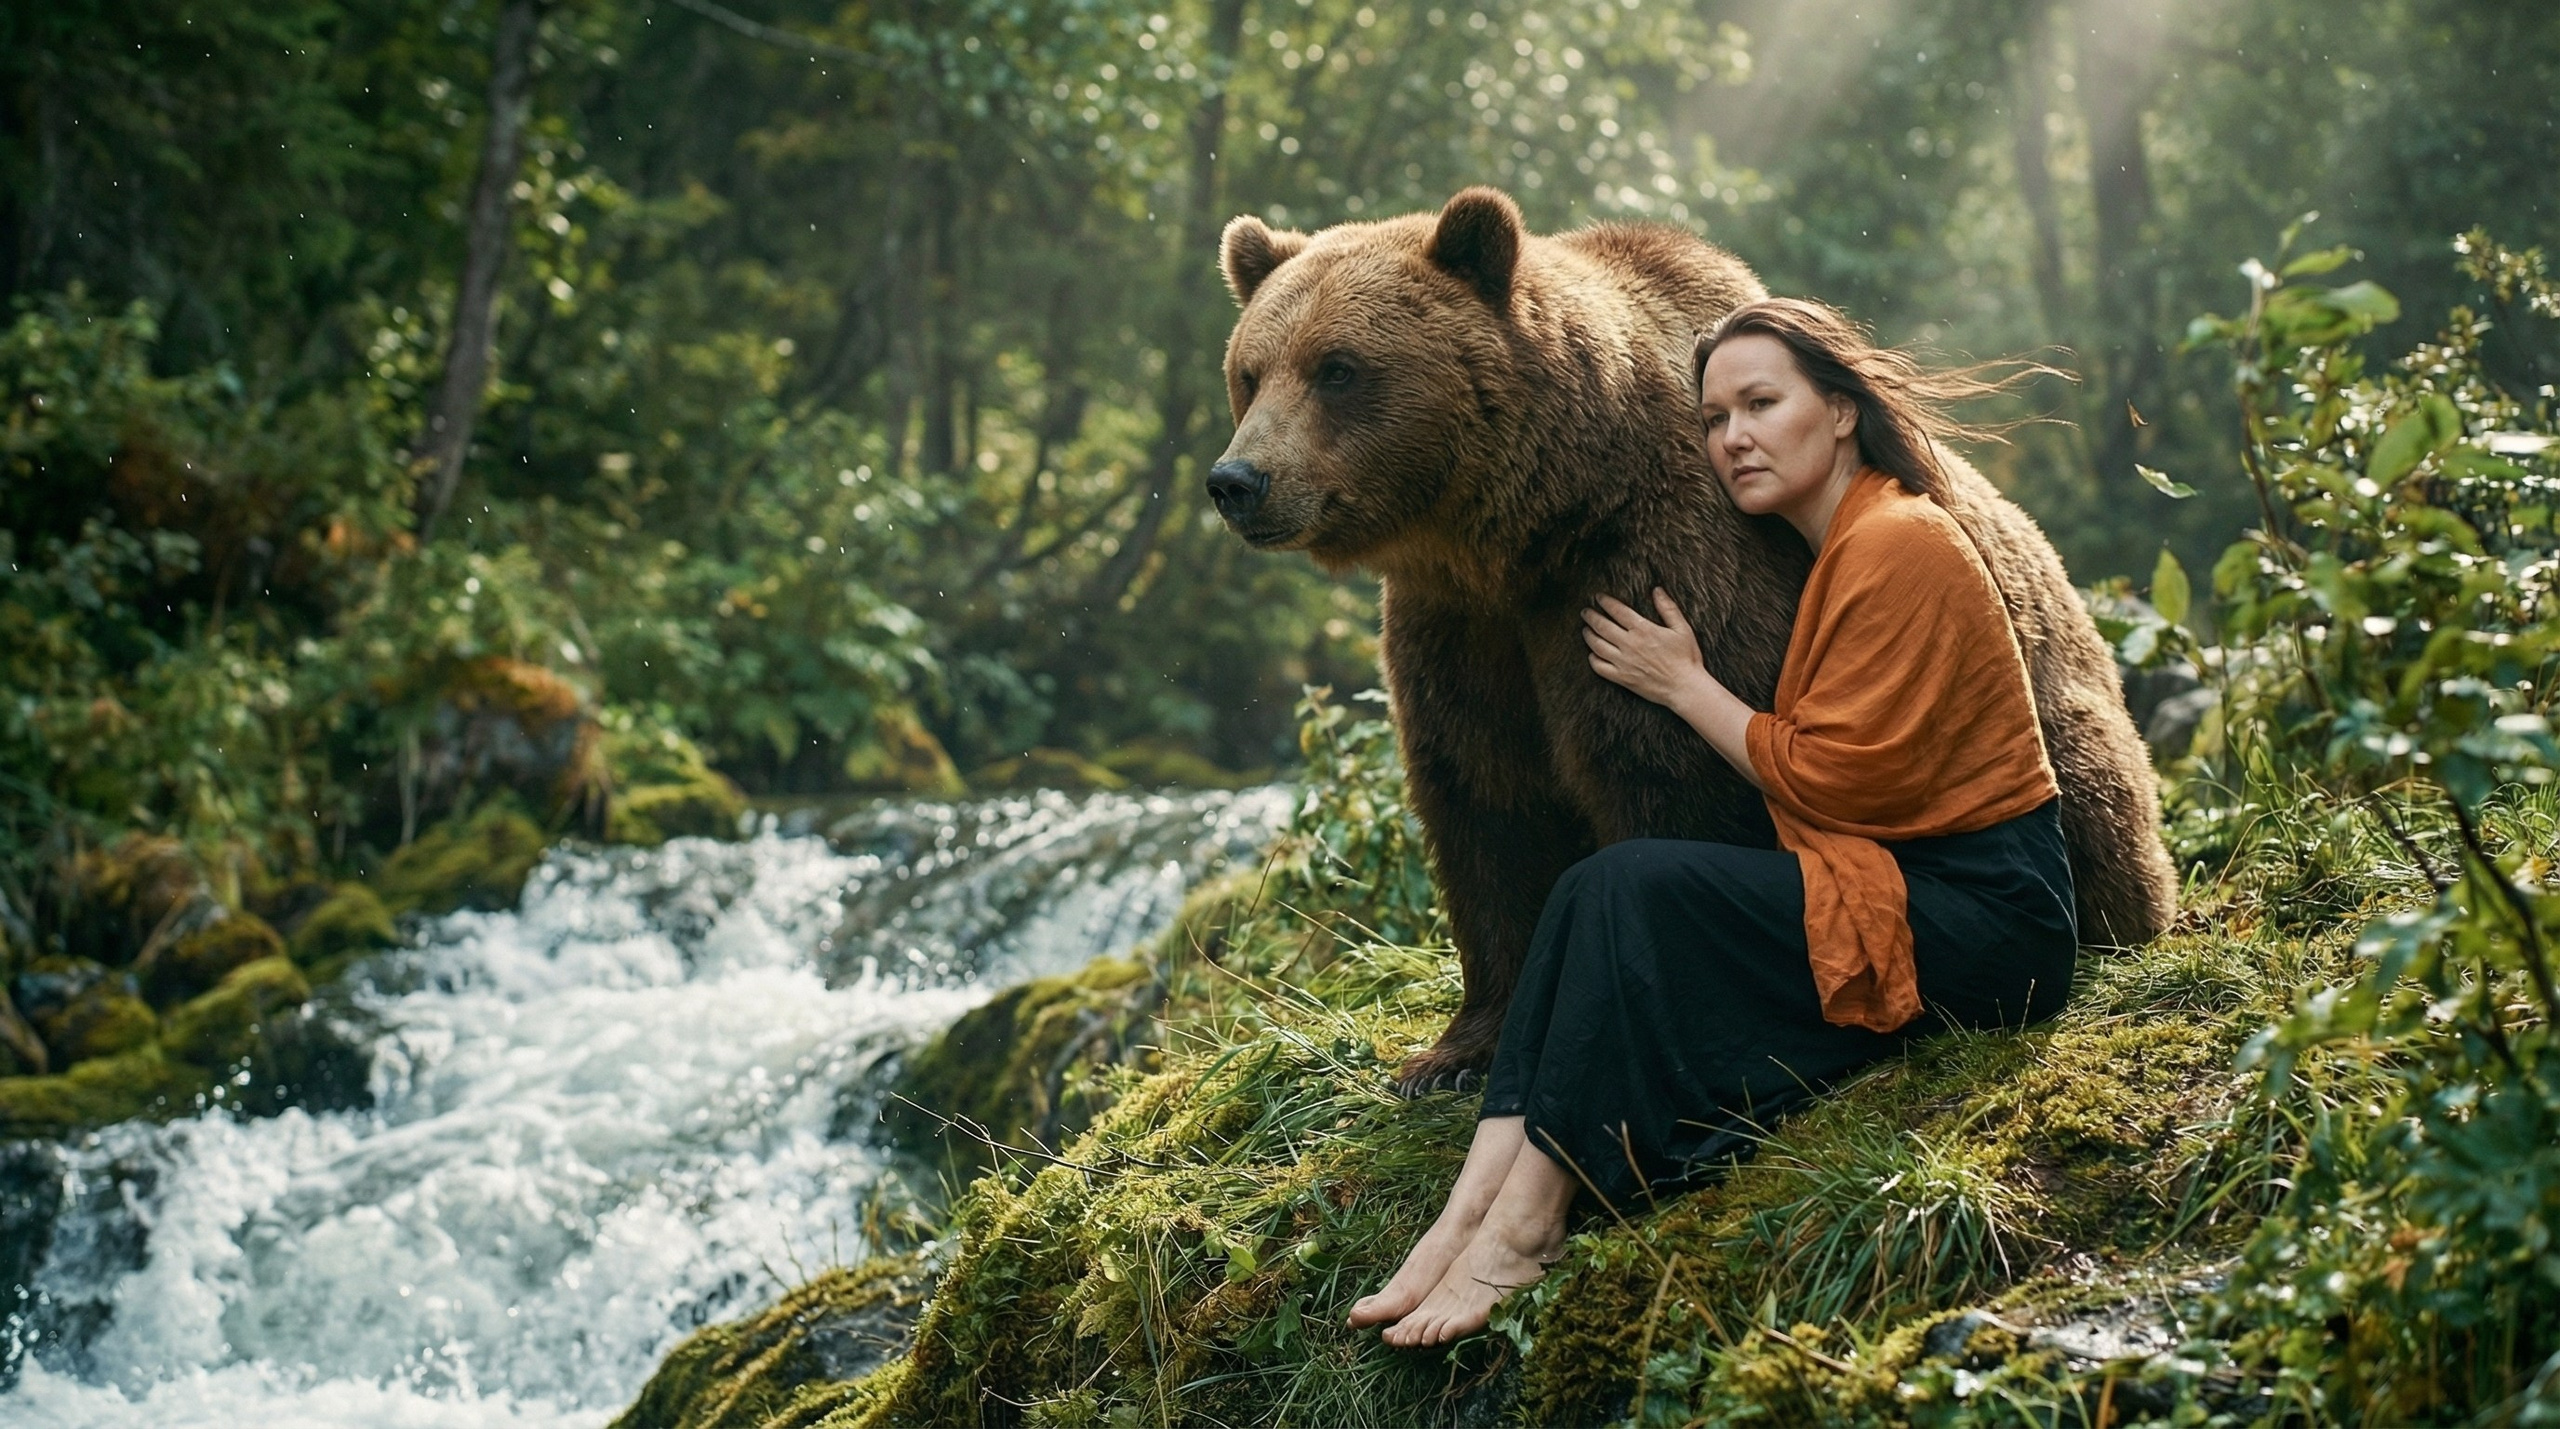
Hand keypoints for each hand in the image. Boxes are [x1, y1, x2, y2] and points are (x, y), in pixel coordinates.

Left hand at [1582, 588, 1710, 710]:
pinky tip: (1592, 654)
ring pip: (1597, 646)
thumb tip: (1657, 590)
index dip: (1605, 602)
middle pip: (1602, 626)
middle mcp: (1629, 644)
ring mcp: (1623, 662)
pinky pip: (1600, 667)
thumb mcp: (1682, 629)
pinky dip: (1593, 659)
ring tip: (1586, 630)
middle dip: (1591, 616)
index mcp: (1643, 630)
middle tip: (1585, 612)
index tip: (1598, 597)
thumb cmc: (1686, 658)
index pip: (1617, 611)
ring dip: (1588, 635)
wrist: (1684, 687)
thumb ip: (1668, 608)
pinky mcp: (1622, 678)